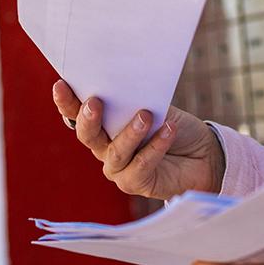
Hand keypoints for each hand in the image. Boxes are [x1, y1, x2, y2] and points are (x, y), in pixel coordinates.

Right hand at [52, 79, 225, 200]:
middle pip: (87, 135)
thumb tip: (124, 81)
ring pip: (116, 152)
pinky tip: (169, 130)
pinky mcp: (136, 183)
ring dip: (130, 132)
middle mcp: (104, 148)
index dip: (66, 102)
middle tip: (95, 101)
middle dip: (88, 118)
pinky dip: (156, 146)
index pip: (77, 114)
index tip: (61, 84)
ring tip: (145, 115)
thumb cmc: (172, 125)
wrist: (203, 154)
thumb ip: (135, 100)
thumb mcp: (154, 106)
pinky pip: (142, 165)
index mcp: (103, 125)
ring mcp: (118, 168)